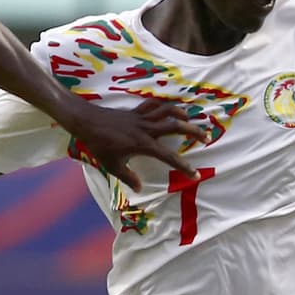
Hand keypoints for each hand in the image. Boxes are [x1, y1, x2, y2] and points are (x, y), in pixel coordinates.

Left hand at [63, 97, 206, 191]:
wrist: (87, 122)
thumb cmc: (99, 145)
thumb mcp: (113, 166)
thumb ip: (128, 177)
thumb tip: (140, 188)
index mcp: (143, 145)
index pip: (169, 157)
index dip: (184, 167)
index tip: (195, 175)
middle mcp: (146, 129)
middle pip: (176, 126)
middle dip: (194, 131)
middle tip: (207, 137)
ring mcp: (142, 118)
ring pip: (168, 111)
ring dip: (182, 114)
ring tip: (191, 120)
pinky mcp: (136, 111)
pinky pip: (154, 105)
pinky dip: (164, 106)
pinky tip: (170, 109)